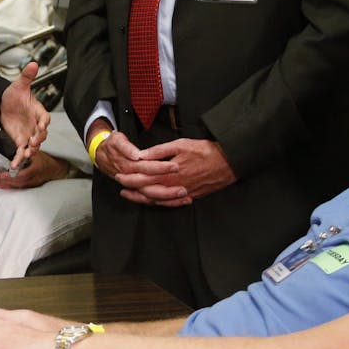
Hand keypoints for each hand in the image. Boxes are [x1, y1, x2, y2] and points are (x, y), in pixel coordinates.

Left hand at [0, 61, 49, 169]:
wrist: (3, 104)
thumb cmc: (14, 95)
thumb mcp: (19, 85)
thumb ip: (26, 77)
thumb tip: (33, 64)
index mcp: (38, 111)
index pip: (45, 118)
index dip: (44, 123)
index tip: (41, 126)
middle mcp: (35, 124)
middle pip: (41, 134)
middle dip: (38, 139)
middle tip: (33, 142)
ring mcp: (29, 134)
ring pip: (34, 145)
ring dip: (31, 150)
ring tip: (27, 154)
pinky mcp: (20, 141)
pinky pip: (21, 151)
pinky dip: (19, 159)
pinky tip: (15, 165)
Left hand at [0, 150, 69, 189]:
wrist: (55, 169)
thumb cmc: (45, 160)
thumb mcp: (36, 153)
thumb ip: (27, 153)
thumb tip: (16, 151)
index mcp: (35, 170)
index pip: (21, 175)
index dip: (10, 176)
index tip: (1, 174)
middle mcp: (33, 179)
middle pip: (17, 182)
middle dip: (5, 180)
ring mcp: (32, 184)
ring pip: (18, 186)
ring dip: (6, 185)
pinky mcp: (31, 186)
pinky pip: (19, 188)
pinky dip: (10, 187)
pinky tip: (2, 186)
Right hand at [88, 124, 188, 204]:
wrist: (100, 155)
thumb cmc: (112, 146)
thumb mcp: (117, 141)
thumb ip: (127, 148)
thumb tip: (137, 156)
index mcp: (128, 166)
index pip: (147, 168)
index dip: (161, 168)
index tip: (175, 166)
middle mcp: (131, 178)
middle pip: (150, 188)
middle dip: (168, 189)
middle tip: (183, 187)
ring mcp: (134, 186)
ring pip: (152, 197)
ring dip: (169, 198)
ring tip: (185, 196)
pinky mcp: (138, 189)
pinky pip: (151, 199)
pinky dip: (165, 201)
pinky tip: (179, 201)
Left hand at [120, 138, 236, 206]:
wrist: (228, 162)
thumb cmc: (205, 151)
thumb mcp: (180, 145)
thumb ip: (159, 152)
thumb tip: (142, 155)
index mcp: (169, 174)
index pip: (144, 179)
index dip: (130, 179)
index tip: (120, 176)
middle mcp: (174, 187)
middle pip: (148, 192)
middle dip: (133, 190)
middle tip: (121, 187)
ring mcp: (183, 193)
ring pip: (159, 200)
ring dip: (143, 199)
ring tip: (132, 196)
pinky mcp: (191, 196)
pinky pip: (171, 204)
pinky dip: (161, 203)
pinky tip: (154, 202)